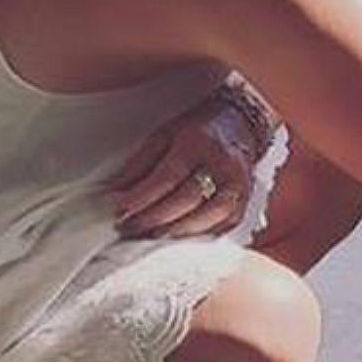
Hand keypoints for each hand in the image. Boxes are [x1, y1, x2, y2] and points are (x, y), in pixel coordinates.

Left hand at [111, 91, 265, 239]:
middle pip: (189, 198)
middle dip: (155, 217)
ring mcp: (240, 181)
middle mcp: (223, 161)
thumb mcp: (163, 136)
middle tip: (129, 228)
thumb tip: (114, 191)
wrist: (239, 125)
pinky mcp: (247, 197)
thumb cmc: (196, 131)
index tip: (120, 211)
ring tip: (152, 236)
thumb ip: (140, 164)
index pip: (168, 175)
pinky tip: (180, 236)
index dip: (142, 197)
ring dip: (178, 230)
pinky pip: (226, 223)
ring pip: (211, 214)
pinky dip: (201, 233)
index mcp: (197, 142)